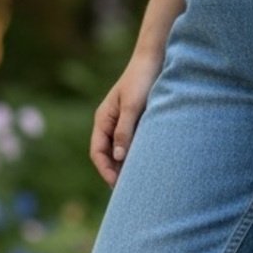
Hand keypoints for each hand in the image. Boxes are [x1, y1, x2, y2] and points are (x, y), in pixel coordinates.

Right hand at [89, 53, 163, 186]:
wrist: (154, 60)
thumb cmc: (141, 80)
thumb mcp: (132, 107)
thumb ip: (125, 131)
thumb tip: (118, 157)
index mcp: (103, 119)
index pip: (98, 152)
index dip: (106, 171)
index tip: (118, 186)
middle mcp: (110, 124)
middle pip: (107, 156)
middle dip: (115, 174)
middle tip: (129, 192)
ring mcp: (122, 124)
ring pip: (120, 153)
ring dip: (126, 168)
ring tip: (138, 184)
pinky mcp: (135, 124)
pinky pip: (131, 146)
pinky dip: (135, 158)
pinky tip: (146, 168)